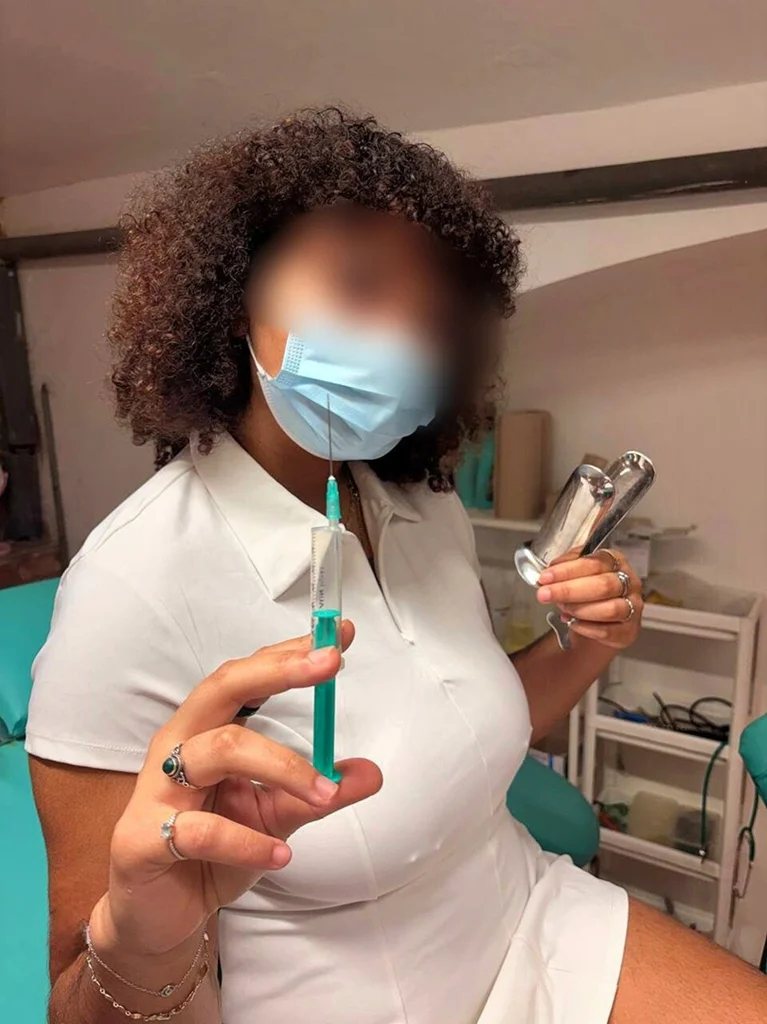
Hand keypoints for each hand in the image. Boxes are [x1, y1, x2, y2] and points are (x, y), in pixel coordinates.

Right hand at [90, 622, 381, 962]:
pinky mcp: (142, 839)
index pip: (248, 676)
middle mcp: (179, 746)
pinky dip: (246, 841)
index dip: (291, 652)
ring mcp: (156, 789)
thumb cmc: (212, 851)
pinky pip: (198, 830)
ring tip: (324, 794)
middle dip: (278, 671)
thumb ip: (319, 794)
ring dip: (282, 767)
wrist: (157, 916)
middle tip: (329, 663)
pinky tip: (280, 855)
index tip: (339, 634)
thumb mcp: (276, 817)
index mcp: (207, 730)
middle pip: (222, 688)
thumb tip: (372, 773)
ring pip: (219, 750)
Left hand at [535, 549, 642, 650]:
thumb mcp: (577, 571)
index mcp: (615, 561)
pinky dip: (585, 627)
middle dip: (569, 590)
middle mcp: (629, 582)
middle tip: (544, 594)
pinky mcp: (628, 631)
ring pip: (609, 609)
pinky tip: (571, 622)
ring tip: (561, 608)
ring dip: (579, 609)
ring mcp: (633, 607)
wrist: (598, 620)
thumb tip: (549, 571)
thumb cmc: (588, 590)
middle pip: (603, 585)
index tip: (545, 577)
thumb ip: (565, 567)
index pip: (594, 563)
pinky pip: (607, 631)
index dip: (567, 570)